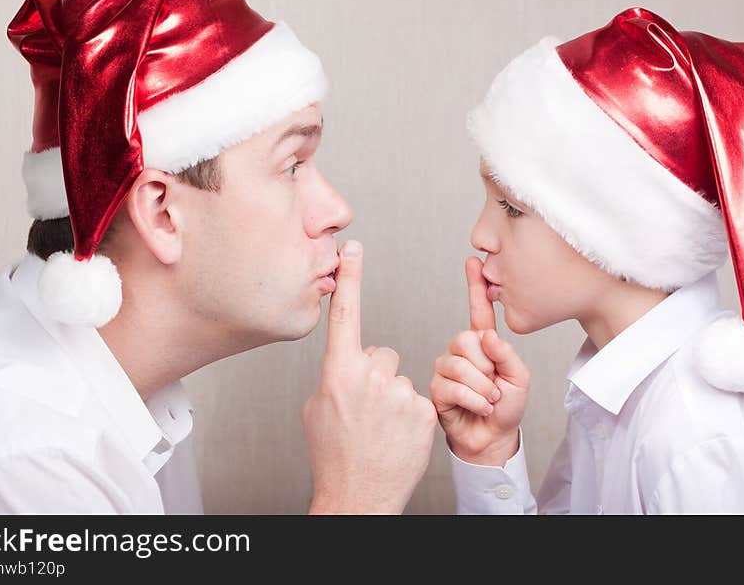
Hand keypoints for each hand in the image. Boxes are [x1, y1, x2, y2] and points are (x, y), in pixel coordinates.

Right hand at [303, 240, 436, 513]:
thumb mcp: (318, 408)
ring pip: (400, 378)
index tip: (353, 248)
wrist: (358, 496)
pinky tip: (398, 436)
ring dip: (393, 397)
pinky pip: (419, 397)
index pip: (346, 314)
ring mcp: (400, 394)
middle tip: (366, 409)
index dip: (351, 278)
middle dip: (375, 374)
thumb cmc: (333, 454)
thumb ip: (335, 375)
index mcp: (338, 372)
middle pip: (381, 353)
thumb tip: (350, 362)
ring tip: (381, 428)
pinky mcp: (425, 411)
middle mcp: (370, 377)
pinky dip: (410, 415)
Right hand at [429, 256, 529, 465]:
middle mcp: (462, 352)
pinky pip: (452, 386)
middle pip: (466, 339)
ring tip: (489, 399)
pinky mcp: (437, 388)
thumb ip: (506, 354)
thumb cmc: (506, 408)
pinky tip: (478, 407)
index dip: (475, 286)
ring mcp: (447, 369)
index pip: (478, 311)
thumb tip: (486, 336)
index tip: (473, 262)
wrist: (492, 439)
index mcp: (483, 344)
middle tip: (495, 385)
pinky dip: (473, 400)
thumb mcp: (520, 378)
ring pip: (459, 365)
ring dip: (482, 388)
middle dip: (486, 366)